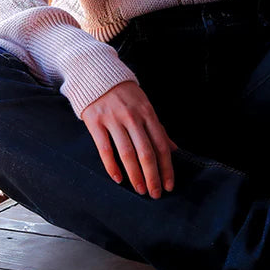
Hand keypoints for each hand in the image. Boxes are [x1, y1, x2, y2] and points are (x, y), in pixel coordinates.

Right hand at [81, 80, 176, 197]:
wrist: (97, 74)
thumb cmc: (125, 94)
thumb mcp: (145, 106)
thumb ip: (157, 128)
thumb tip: (173, 149)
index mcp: (148, 113)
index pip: (161, 144)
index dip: (166, 167)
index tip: (169, 185)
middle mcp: (133, 116)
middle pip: (146, 151)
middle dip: (153, 176)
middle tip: (155, 194)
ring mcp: (114, 119)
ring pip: (127, 153)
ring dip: (135, 175)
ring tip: (140, 190)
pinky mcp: (95, 122)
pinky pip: (105, 148)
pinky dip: (112, 166)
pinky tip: (118, 179)